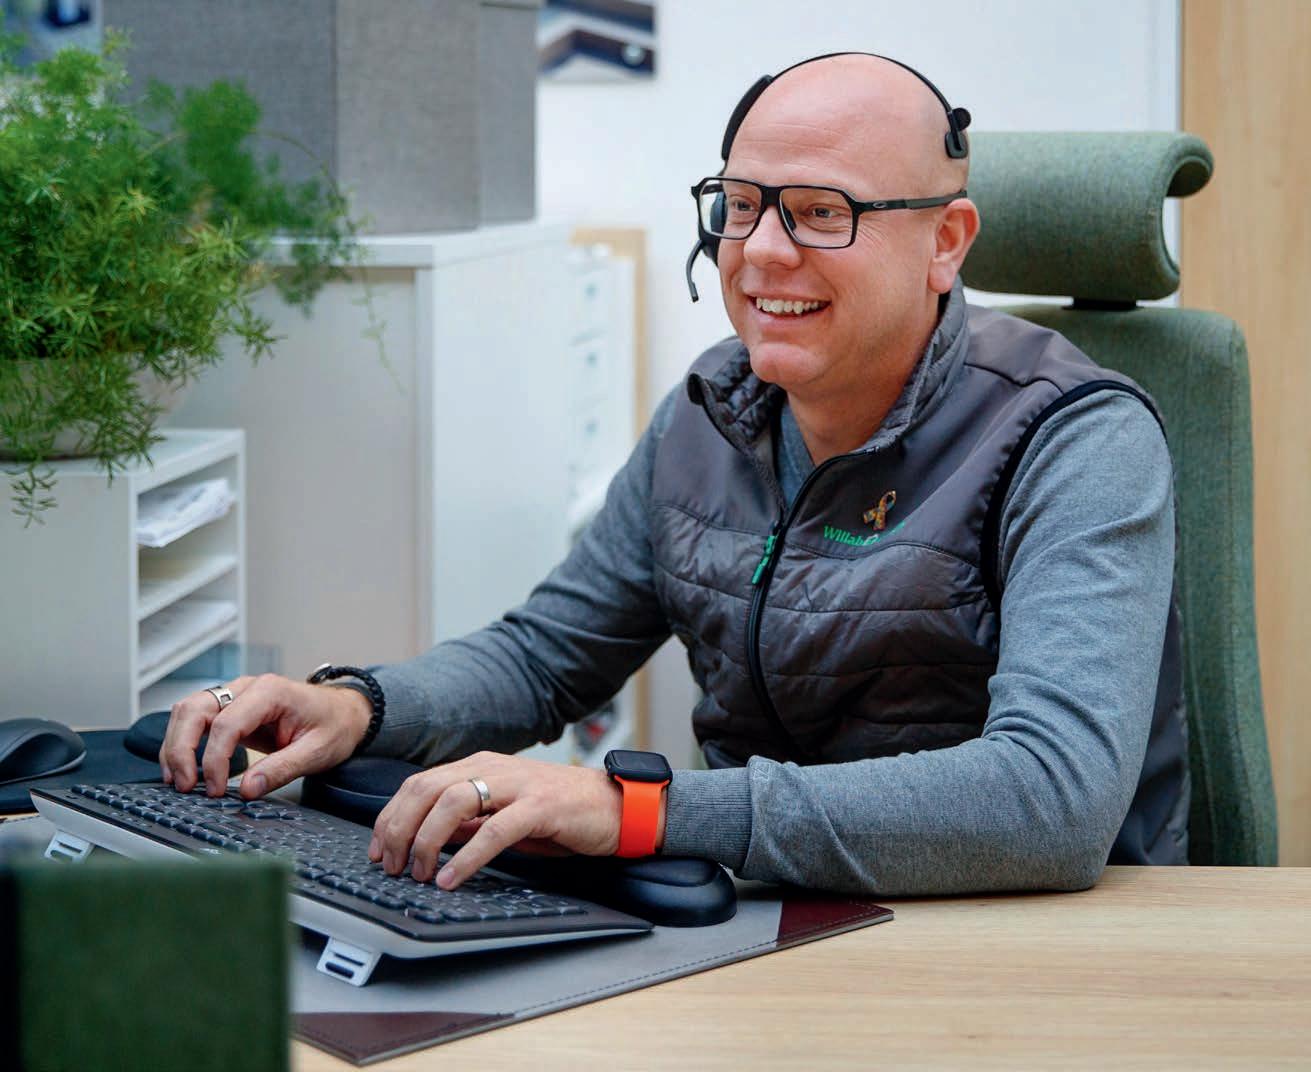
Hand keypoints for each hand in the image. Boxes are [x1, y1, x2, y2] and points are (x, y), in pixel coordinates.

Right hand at [160, 673, 372, 797]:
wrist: (345, 713)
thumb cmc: (335, 726)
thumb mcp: (318, 751)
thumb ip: (282, 769)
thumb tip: (247, 789)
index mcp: (270, 691)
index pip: (226, 723)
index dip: (214, 759)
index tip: (215, 789)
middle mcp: (247, 687)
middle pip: (195, 709)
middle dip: (181, 749)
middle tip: (184, 786)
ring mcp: (236, 695)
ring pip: (187, 711)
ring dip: (175, 745)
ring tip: (178, 782)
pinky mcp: (231, 709)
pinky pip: (195, 720)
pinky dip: (182, 742)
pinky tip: (184, 769)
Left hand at [369, 751, 650, 889]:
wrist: (615, 806)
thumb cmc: (560, 813)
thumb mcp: (504, 814)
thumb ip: (469, 820)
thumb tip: (428, 839)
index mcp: (481, 766)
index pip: (419, 784)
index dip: (391, 817)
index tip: (378, 850)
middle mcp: (494, 767)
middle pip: (427, 789)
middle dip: (399, 829)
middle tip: (391, 866)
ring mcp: (517, 784)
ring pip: (453, 802)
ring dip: (426, 842)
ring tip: (418, 874)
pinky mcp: (541, 807)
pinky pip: (494, 829)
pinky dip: (466, 856)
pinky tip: (450, 878)